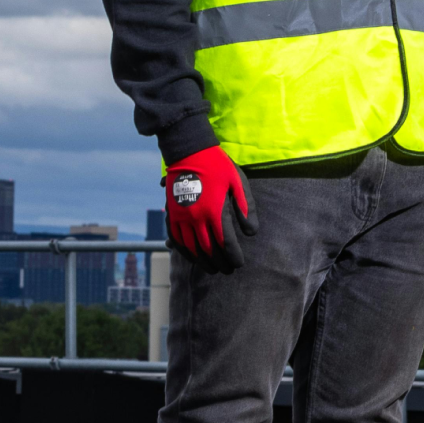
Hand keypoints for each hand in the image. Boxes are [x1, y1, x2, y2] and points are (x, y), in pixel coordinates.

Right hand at [163, 146, 254, 267]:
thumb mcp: (238, 182)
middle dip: (220, 263)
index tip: (239, 264)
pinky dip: (185, 252)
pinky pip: (176, 239)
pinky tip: (193, 257)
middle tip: (228, 270)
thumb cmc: (218, 166)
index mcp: (215, 211)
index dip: (233, 257)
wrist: (189, 152)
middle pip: (209, 250)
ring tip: (213, 269)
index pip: (226, 243)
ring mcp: (182, 217)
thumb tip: (251, 233)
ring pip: (191, 249)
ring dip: (203, 262)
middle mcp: (197, 218)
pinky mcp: (172, 214)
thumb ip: (246, 208)